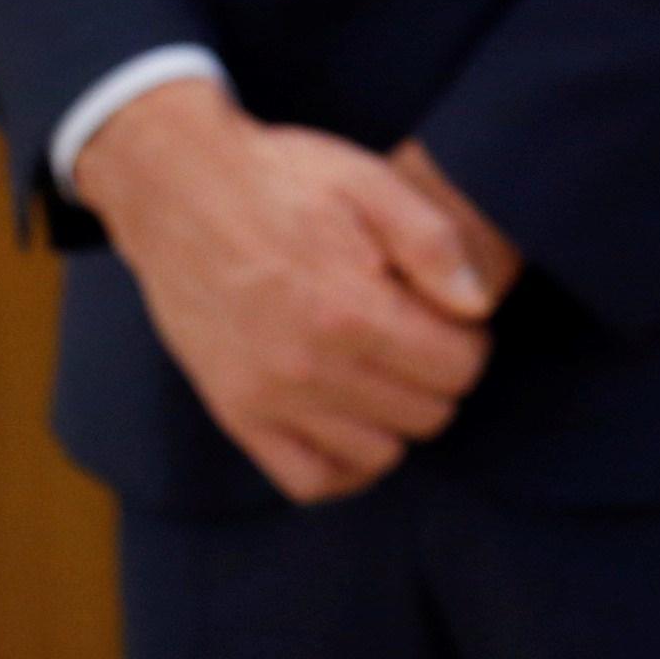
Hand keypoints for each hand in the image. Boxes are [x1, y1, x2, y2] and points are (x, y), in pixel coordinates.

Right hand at [79, 79, 500, 501]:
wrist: (181, 191)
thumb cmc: (283, 178)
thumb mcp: (369, 181)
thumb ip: (433, 242)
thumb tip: (478, 305)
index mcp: (352, 310)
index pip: (458, 368)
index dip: (471, 340)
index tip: (454, 315)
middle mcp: (310, 368)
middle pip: (426, 413)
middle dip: (441, 376)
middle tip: (423, 337)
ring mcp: (269, 399)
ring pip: (377, 454)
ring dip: (399, 419)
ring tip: (389, 371)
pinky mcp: (235, 414)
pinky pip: (308, 479)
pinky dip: (343, 466)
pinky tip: (355, 424)